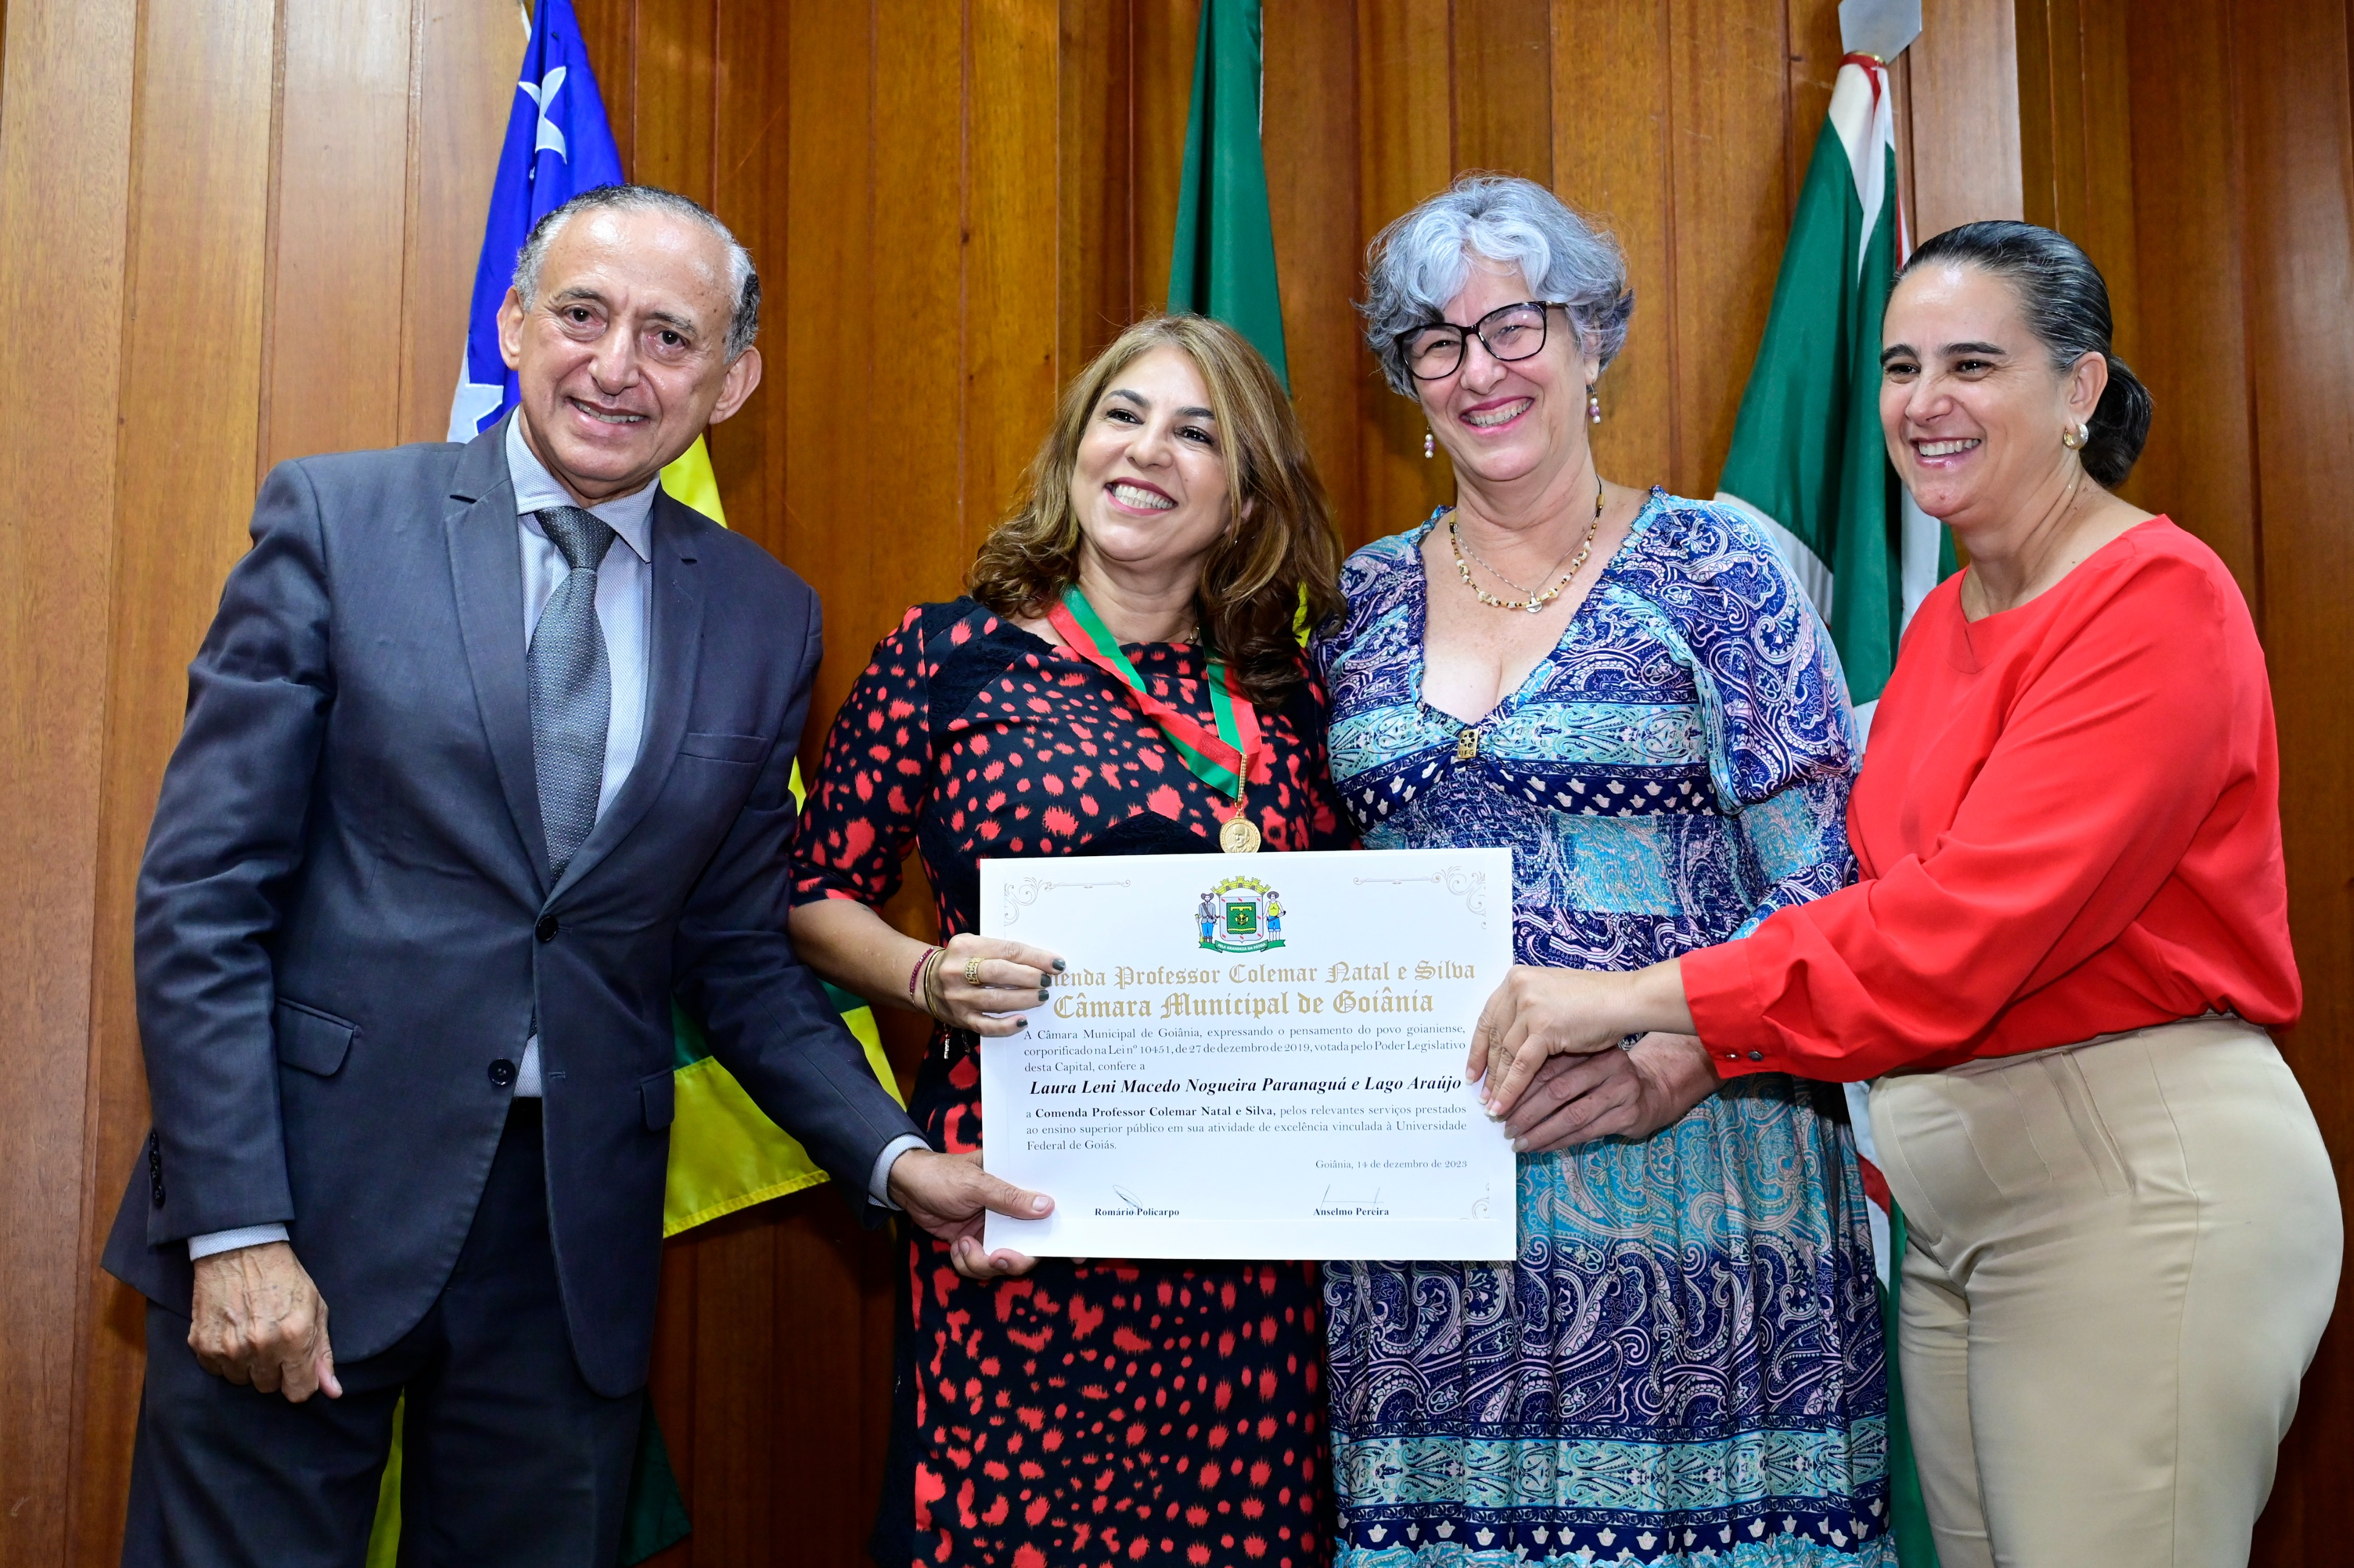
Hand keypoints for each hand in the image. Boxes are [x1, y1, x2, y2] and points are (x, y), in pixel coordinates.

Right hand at [188, 1241, 339, 1401]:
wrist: (240, 1250)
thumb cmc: (284, 1277)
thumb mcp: (315, 1308)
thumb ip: (322, 1352)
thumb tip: (332, 1391)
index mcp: (294, 1337)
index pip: (298, 1391)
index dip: (300, 1382)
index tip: (297, 1369)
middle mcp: (261, 1347)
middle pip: (268, 1387)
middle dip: (274, 1370)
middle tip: (273, 1341)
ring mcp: (228, 1348)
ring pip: (242, 1380)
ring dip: (248, 1364)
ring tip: (251, 1334)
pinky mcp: (202, 1345)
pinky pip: (217, 1370)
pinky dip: (225, 1358)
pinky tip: (232, 1333)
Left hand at [887, 1148, 1054, 1279]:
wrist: (904, 1185)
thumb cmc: (941, 1174)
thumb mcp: (975, 1183)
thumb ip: (1009, 1197)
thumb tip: (1047, 1206)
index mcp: (1017, 1184)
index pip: (1049, 1206)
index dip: (1064, 1231)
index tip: (1078, 1253)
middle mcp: (1010, 1209)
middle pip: (1030, 1245)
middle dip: (1016, 1259)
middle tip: (1000, 1258)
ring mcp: (993, 1228)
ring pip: (1004, 1261)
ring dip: (983, 1263)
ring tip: (964, 1247)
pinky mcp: (976, 1243)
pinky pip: (980, 1266)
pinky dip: (967, 1263)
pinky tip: (955, 1246)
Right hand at [923, 934, 1064, 1035]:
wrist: (924, 981)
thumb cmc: (960, 961)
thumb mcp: (974, 945)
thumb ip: (1002, 951)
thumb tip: (1041, 963)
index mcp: (965, 946)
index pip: (1007, 950)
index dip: (1035, 957)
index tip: (1056, 963)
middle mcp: (958, 971)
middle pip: (1000, 973)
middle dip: (1030, 977)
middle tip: (1048, 981)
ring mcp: (958, 997)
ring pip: (996, 1000)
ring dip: (1024, 999)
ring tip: (1042, 996)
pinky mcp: (960, 1018)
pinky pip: (986, 1025)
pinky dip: (1007, 1025)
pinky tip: (1023, 1021)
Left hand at [1469, 959, 1695, 1117]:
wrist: (1625, 999)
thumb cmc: (1594, 1001)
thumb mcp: (1551, 998)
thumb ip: (1527, 1012)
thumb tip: (1505, 1043)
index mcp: (1517, 978)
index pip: (1488, 1018)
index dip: (1478, 1048)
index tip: (1472, 1072)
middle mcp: (1518, 988)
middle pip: (1495, 1039)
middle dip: (1488, 1072)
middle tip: (1481, 1096)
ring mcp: (1530, 1007)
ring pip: (1506, 1055)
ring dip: (1497, 1085)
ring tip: (1492, 1108)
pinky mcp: (1544, 1027)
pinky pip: (1521, 1066)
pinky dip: (1511, 1089)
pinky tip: (1504, 1106)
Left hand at [1502, 1034, 1720, 1152]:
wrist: (1652, 1091)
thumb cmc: (1604, 1077)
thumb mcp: (1582, 1064)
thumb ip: (1552, 1071)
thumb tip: (1505, 1092)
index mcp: (1589, 1048)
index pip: (1547, 1067)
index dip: (1519, 1088)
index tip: (1498, 1103)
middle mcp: (1608, 1065)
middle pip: (1557, 1091)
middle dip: (1526, 1112)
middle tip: (1504, 1126)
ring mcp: (1621, 1090)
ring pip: (1571, 1115)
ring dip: (1540, 1132)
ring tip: (1518, 1142)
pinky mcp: (1628, 1114)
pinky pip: (1586, 1132)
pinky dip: (1560, 1142)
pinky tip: (1541, 1147)